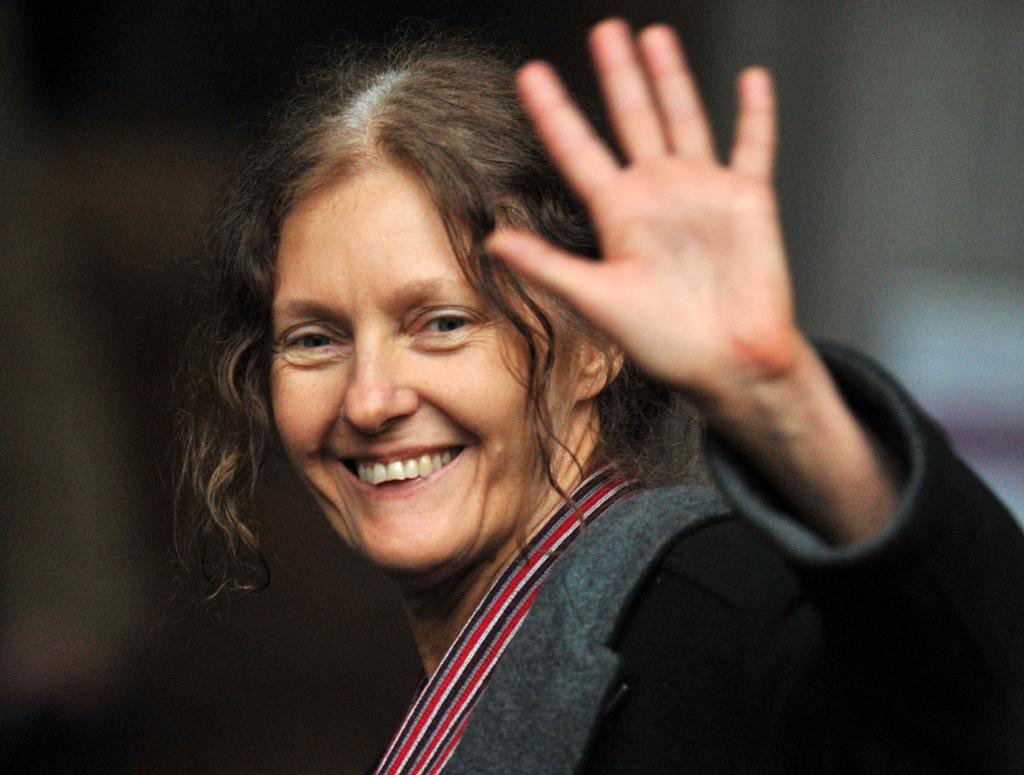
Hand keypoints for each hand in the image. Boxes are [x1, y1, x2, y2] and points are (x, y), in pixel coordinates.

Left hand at [489, 19, 901, 541]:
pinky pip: (753, 146)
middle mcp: (658, 196)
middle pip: (632, 120)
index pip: (579, 150)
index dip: (555, 112)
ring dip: (671, 79)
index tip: (531, 75)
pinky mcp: (748, 199)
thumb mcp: (597, 301)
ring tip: (654, 37)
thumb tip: (493, 241)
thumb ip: (547, 266)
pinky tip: (751, 79)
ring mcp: (703, 192)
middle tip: (603, 31)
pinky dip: (755, 114)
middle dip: (617, 75)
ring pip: (685, 119)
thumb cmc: (666, 343)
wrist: (729, 364)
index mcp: (619, 215)